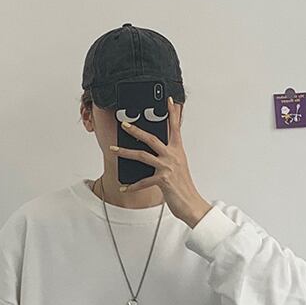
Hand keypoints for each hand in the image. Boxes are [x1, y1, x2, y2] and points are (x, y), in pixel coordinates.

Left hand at [110, 95, 212, 228]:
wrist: (191, 204)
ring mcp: (168, 167)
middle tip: (125, 124)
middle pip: (152, 138)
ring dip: (126, 152)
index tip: (168, 100)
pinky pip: (143, 181)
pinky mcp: (163, 180)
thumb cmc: (183, 187)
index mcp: (178, 151)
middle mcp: (173, 156)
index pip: (175, 128)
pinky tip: (124, 187)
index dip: (172, 113)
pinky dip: (132, 186)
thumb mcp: (179, 167)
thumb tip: (154, 152)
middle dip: (136, 130)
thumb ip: (169, 156)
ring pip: (143, 156)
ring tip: (114, 149)